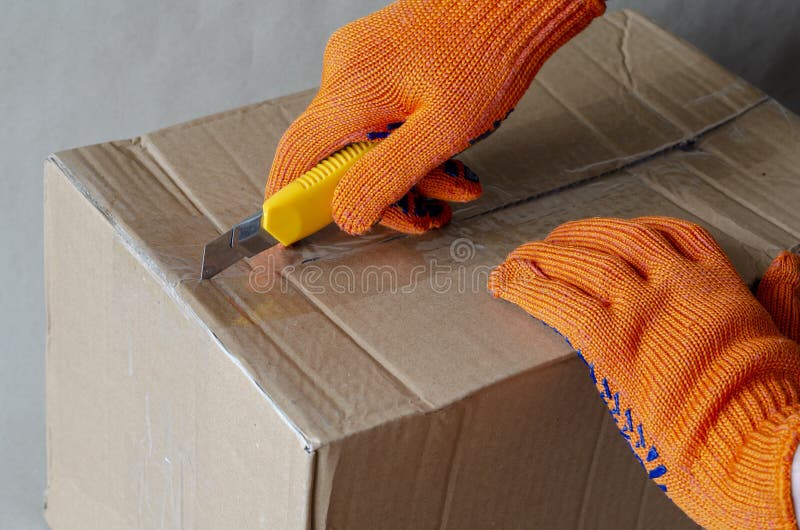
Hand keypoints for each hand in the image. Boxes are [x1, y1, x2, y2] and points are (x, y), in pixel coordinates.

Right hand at [266, 0, 604, 234]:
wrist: (509, 6)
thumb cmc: (486, 56)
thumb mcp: (443, 130)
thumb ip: (389, 174)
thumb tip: (346, 215)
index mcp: (351, 87)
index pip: (298, 153)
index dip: (289, 197)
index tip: (289, 231)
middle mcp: (344, 70)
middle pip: (339, 154)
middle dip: (384, 191)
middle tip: (430, 210)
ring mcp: (359, 61)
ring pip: (364, 138)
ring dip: (406, 170)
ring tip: (456, 179)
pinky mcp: (376, 59)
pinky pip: (376, 115)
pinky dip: (406, 141)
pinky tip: (443, 149)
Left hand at [490, 217, 799, 528]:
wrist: (761, 448)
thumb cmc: (778, 409)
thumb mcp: (792, 338)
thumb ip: (786, 297)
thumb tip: (789, 261)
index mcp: (719, 286)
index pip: (672, 234)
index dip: (634, 227)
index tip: (610, 230)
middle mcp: (677, 287)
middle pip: (615, 240)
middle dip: (577, 235)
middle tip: (550, 240)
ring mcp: (643, 311)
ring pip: (583, 263)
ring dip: (543, 256)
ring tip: (515, 258)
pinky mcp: (612, 344)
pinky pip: (559, 301)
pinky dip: (526, 286)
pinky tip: (504, 283)